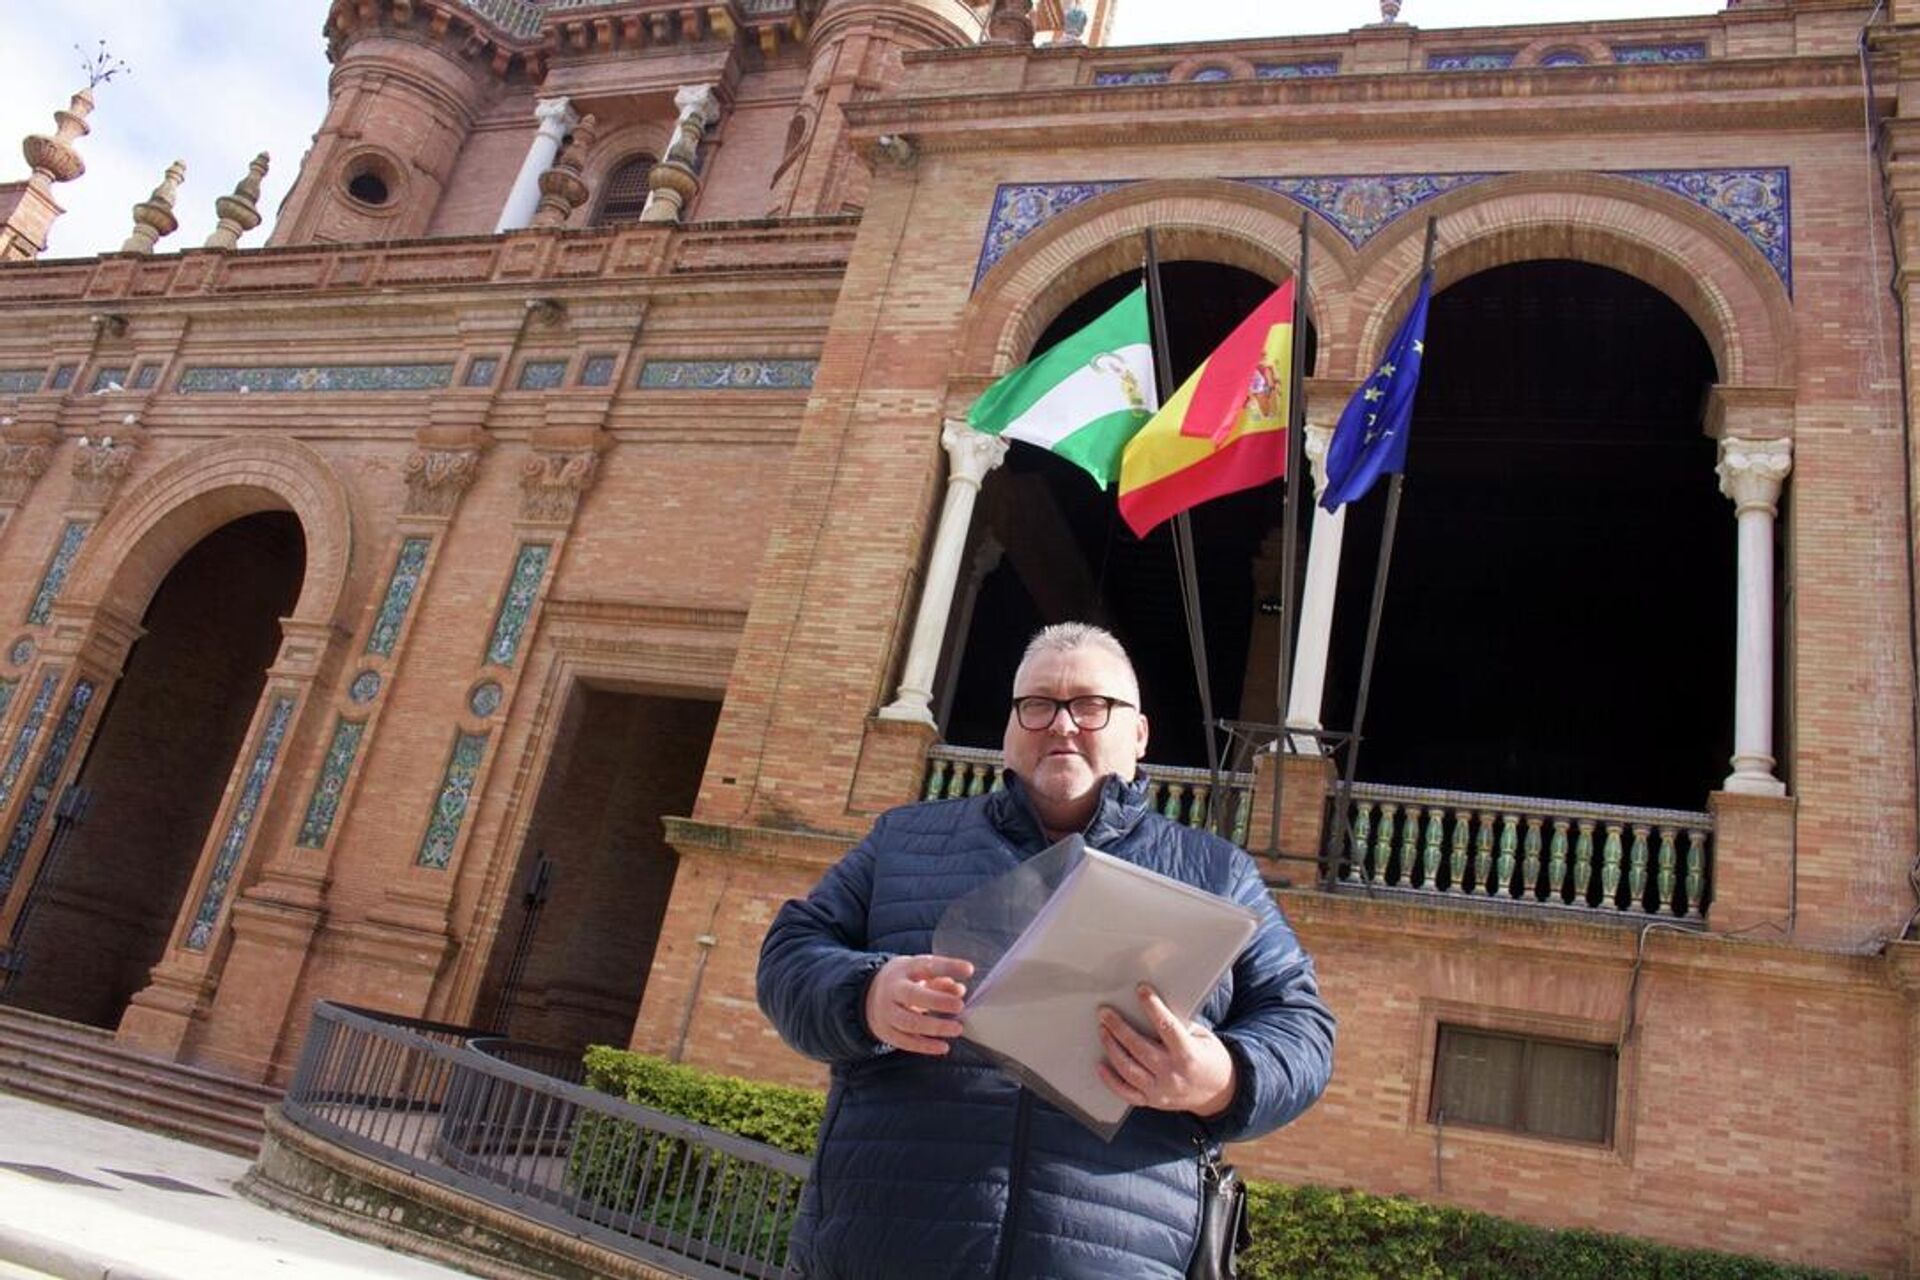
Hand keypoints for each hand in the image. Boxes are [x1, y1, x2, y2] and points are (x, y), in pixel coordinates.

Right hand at [865, 954, 973, 1054]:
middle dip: (937, 1001)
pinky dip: (925, 1046)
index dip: (948, 967)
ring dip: (935, 1027)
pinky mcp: (886, 1032)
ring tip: (957, 1028)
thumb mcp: (919, 974)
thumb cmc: (904, 982)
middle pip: (913, 996)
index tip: (969, 970)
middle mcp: (893, 990)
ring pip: (909, 1022)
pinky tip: (943, 1047)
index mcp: (904, 970)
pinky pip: (906, 1042)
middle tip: (960, 1006)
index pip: (927, 966)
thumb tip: (960, 990)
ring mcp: (887, 1012)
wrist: (867, 995)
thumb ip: (941, 981)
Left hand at [1096, 984, 1236, 1117]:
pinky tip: (1100, 1064)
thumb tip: (1152, 1008)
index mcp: (1188, 1054)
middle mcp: (1173, 1074)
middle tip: (1105, 1012)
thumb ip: (1180, 1026)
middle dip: (1119, 1028)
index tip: (1141, 990)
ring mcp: (1161, 1090)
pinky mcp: (1152, 1101)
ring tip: (1103, 1030)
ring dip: (1112, 1048)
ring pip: (1129, 1069)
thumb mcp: (1203, 1038)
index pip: (1167, 1027)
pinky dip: (1110, 1080)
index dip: (1152, 1007)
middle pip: (1139, 1048)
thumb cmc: (1209, 1059)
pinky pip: (1126, 1093)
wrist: (1220, 1094)